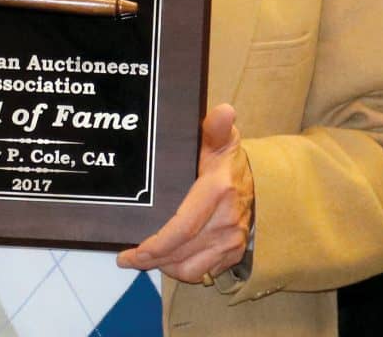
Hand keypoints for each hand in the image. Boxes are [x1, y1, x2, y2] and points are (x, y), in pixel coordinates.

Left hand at [117, 103, 253, 283]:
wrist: (255, 180)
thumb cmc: (226, 158)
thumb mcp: (219, 138)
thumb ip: (215, 127)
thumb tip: (223, 110)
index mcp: (217, 191)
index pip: (182, 228)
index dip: (155, 245)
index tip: (130, 252)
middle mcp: (226, 221)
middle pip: (181, 252)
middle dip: (151, 259)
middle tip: (127, 258)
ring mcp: (232, 241)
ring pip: (191, 269)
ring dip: (165, 267)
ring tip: (146, 258)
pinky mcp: (233, 254)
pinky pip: (204, 272)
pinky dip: (182, 270)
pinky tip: (168, 259)